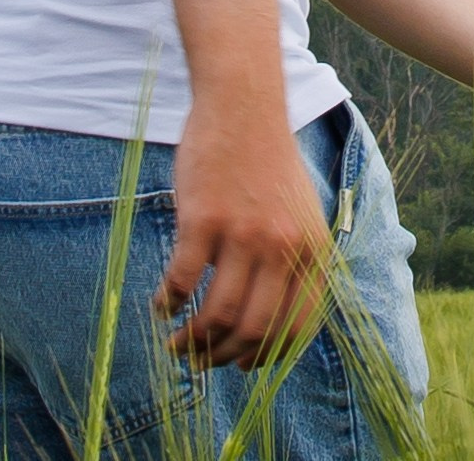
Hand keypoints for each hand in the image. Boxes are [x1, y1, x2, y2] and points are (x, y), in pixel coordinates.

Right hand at [153, 102, 329, 368]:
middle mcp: (284, 247)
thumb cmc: (267, 164)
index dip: (266, 356)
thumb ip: (296, 263)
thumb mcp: (301, 214)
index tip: (241, 365)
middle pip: (253, 329)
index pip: (295, 326)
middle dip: (223, 357)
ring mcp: (244, 234)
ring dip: (192, 341)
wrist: (244, 108)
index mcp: (313, 250)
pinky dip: (168, 304)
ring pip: (217, 314)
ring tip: (175, 345)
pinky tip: (160, 307)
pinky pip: (181, 281)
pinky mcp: (204, 220)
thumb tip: (272, 325)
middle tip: (200, 360)